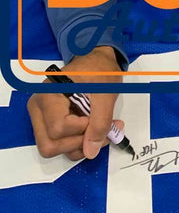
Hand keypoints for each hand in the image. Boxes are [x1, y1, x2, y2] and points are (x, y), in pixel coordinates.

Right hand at [27, 46, 121, 160]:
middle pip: (50, 144)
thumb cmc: (99, 71)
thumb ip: (100, 122)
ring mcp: (41, 117)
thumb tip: (91, 151)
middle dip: (79, 143)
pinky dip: (78, 143)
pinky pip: (58, 144)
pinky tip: (94, 130)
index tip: (97, 116)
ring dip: (80, 146)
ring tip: (103, 129)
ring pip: (53, 148)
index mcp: (48, 95)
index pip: (58, 128)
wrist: (97, 62)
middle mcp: (38, 108)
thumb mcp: (106, 94)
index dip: (82, 129)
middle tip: (103, 130)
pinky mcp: (49, 123)